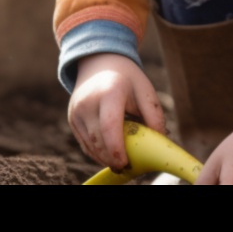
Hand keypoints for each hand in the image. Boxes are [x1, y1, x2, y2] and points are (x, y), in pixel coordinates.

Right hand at [67, 53, 166, 170]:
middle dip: (112, 158)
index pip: (109, 125)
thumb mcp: (145, 90)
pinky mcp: (72, 119)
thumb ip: (155, 115)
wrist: (100, 63)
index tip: (126, 163)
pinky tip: (110, 156)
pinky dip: (97, 153)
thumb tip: (160, 141)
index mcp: (109, 91)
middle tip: (128, 168)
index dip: (117, 148)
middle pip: (98, 139)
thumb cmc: (127, 79)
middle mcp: (88, 102)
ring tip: (121, 164)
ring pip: (90, 145)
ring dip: (105, 158)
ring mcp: (76, 111)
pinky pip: (85, 143)